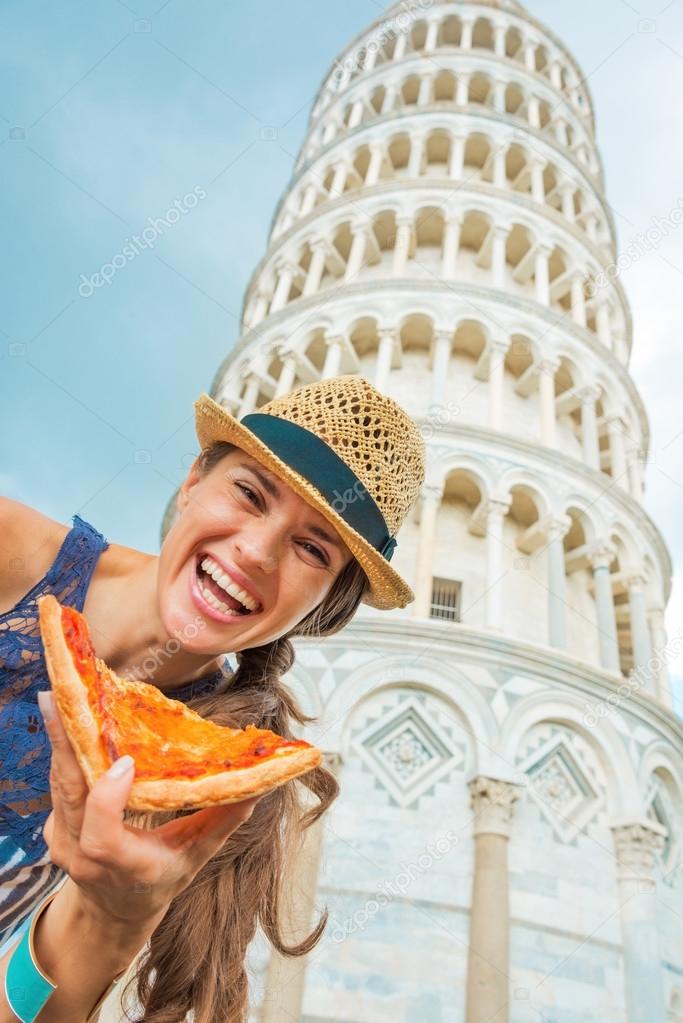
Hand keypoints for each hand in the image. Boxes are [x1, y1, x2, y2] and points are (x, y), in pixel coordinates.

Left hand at [37, 689, 258, 930]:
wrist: (114, 910)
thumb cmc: (161, 878)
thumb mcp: (196, 855)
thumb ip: (223, 821)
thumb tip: (258, 785)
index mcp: (124, 866)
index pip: (102, 837)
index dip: (107, 800)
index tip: (126, 763)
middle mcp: (84, 855)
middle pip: (68, 796)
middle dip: (64, 743)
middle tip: (60, 697)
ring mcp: (62, 840)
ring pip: (58, 784)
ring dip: (59, 737)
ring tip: (61, 693)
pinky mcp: (54, 825)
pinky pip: (57, 784)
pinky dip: (64, 749)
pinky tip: (68, 714)